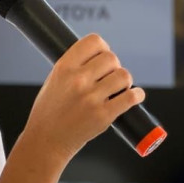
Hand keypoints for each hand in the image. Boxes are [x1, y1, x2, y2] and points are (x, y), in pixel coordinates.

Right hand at [21, 34, 145, 163]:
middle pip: (111, 58)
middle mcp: (78, 80)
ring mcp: (91, 99)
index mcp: (64, 67)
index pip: (94, 41)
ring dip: (124, 81)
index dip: (103, 47)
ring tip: (118, 89)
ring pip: (124, 76)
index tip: (103, 56)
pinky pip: (131, 97)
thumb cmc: (49, 111)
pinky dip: (137, 95)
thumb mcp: (54, 80)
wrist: (46, 141)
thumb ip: (74, 66)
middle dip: (114, 67)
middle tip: (109, 77)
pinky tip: (135, 96)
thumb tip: (99, 56)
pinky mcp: (103, 116)